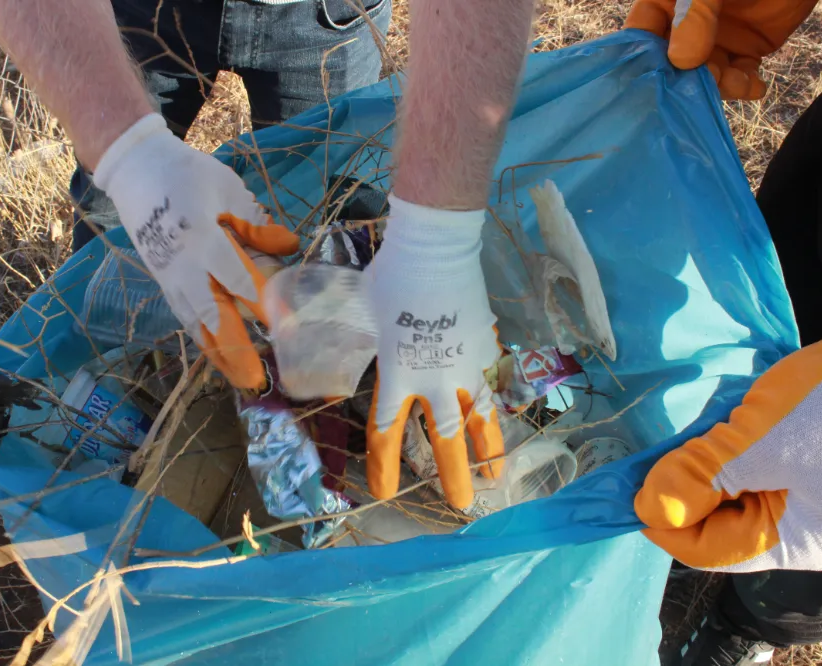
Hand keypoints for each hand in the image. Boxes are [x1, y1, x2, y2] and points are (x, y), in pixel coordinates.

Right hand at [94, 114, 298, 388]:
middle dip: (236, 348)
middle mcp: (184, 266)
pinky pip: (187, 317)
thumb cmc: (188, 176)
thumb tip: (290, 246)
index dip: (259, 303)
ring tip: (242, 380)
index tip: (282, 326)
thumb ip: (256, 225)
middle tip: (257, 379)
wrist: (136, 171)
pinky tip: (220, 356)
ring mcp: (171, 277)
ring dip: (220, 353)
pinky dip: (204, 340)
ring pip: (196, 323)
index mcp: (201, 238)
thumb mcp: (227, 190)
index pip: (235, 278)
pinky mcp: (165, 282)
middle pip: (212, 314)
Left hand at [365, 197, 504, 508]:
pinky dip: (497, 408)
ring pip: (481, 419)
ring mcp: (465, 366)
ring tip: (496, 480)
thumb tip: (320, 341)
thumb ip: (351, 338)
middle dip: (453, 476)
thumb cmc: (390, 279)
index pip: (386, 431)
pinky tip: (501, 423)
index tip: (385, 492)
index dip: (384, 466)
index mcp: (397, 375)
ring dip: (488, 452)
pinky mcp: (486, 347)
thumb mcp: (360, 313)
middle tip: (460, 506)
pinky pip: (493, 386)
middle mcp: (434, 381)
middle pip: (445, 439)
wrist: (435, 250)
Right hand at [624, 0, 817, 99]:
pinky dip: (746, 85)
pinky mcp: (746, 50)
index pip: (642, 34)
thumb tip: (681, 61)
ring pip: (705, 75)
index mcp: (668, 2)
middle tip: (704, 85)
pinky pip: (739, 76)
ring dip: (719, 86)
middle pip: (672, 63)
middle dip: (685, 79)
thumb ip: (696, 14)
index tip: (653, 81)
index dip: (643, 58)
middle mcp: (686, 24)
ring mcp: (715, 39)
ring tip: (738, 82)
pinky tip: (755, 85)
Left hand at [636, 322, 821, 571]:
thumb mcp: (761, 442)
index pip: (708, 550)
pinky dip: (721, 450)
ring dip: (698, 467)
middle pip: (717, 523)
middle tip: (646, 456)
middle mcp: (800, 527)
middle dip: (680, 491)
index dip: (662, 522)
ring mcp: (803, 493)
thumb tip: (651, 510)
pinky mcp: (801, 460)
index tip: (625, 489)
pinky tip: (711, 425)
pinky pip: (745, 468)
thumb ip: (702, 479)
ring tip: (678, 438)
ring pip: (727, 493)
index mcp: (797, 542)